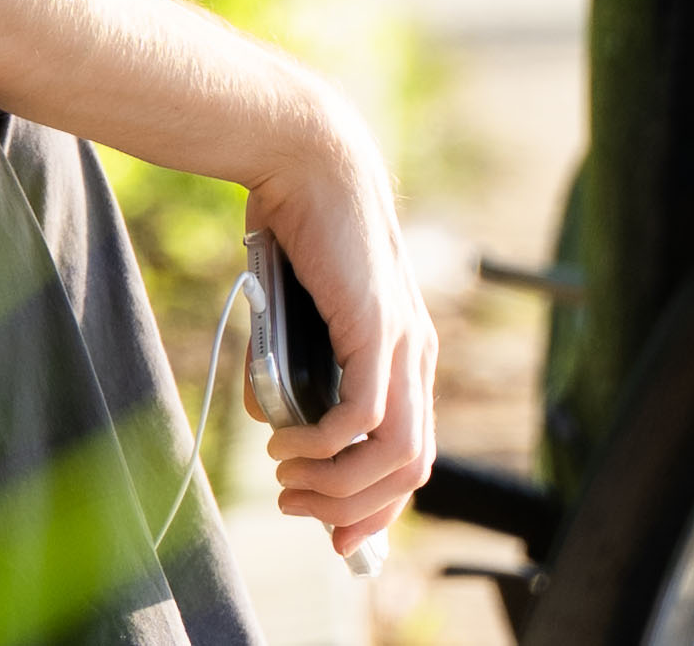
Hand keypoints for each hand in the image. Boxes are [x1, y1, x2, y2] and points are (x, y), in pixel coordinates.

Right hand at [246, 113, 436, 562]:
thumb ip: (295, 367)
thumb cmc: (296, 229)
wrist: (307, 158)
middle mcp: (416, 353)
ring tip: (288, 481)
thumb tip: (277, 421)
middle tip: (298, 509)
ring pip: (396, 455)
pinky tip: (287, 443)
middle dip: (355, 510)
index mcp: (407, 351)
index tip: (334, 534)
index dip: (377, 505)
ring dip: (340, 487)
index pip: (411, 454)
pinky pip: (365, 417)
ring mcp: (402, 342)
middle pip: (411, 469)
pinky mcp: (376, 328)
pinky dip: (326, 446)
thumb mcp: (299, 315)